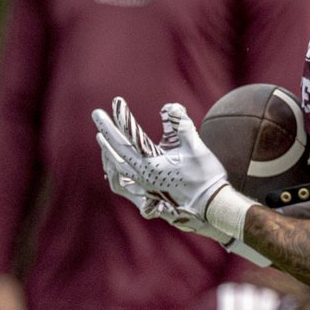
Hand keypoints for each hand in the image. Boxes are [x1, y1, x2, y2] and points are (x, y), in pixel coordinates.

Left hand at [93, 95, 232, 216]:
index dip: (110, 126)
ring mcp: (146, 184)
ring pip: (118, 166)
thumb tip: (172, 107)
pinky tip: (118, 158)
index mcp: (149, 168)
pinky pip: (126, 175)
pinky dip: (118, 163)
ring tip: (103, 136)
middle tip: (97, 115)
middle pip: (115, 154)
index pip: (122, 144)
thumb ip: (183, 126)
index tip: (98, 112)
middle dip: (106, 133)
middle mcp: (143, 178)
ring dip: (109, 149)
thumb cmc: (205, 176)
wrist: (212, 203)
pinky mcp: (151, 187)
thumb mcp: (196, 148)